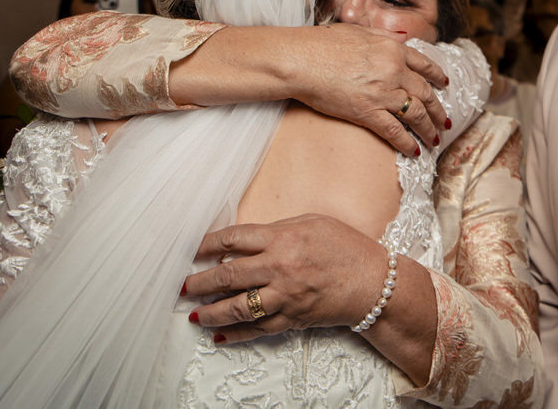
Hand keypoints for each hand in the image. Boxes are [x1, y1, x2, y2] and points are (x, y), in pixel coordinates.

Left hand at [184, 215, 384, 340]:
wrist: (374, 282)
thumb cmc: (347, 248)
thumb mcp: (313, 223)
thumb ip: (279, 228)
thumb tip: (248, 238)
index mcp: (283, 238)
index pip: (233, 239)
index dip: (207, 244)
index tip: (192, 250)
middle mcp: (279, 268)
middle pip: (228, 275)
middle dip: (200, 281)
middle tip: (183, 285)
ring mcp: (284, 296)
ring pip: (237, 306)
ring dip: (211, 311)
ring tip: (194, 313)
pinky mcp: (292, 318)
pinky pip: (257, 329)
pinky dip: (236, 334)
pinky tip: (220, 335)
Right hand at [284, 24, 447, 155]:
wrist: (302, 59)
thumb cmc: (323, 43)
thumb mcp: (360, 31)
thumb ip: (383, 37)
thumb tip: (400, 39)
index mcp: (393, 49)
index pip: (424, 65)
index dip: (437, 77)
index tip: (444, 85)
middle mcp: (394, 70)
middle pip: (425, 93)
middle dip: (438, 110)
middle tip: (444, 121)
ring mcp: (382, 93)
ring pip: (416, 114)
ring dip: (428, 129)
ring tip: (434, 140)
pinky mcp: (367, 112)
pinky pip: (395, 131)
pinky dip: (407, 143)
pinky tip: (413, 151)